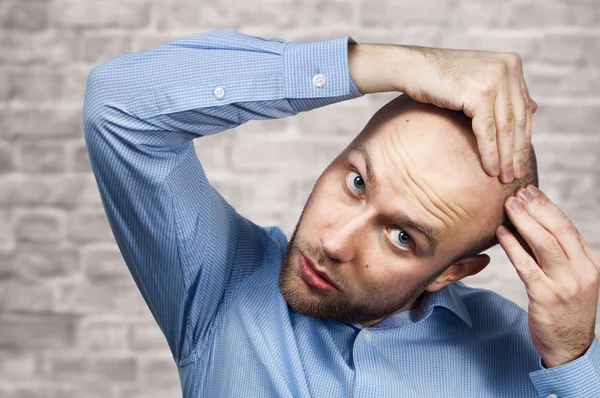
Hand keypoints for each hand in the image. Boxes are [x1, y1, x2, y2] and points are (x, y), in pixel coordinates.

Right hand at [395, 46, 537, 182]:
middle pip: (518, 119)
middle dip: (517, 151)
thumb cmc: (440, 76)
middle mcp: (508, 68)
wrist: (411, 67)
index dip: (523, 137)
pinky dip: (490, 153)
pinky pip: (487, 130)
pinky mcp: (479, 92)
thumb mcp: (478, 81)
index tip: (519, 161)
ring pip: (505, 128)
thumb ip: (505, 93)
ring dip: (506, 157)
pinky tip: (490, 170)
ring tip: (506, 178)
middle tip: (516, 175)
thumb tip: (534, 107)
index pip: (523, 108)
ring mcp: (495, 79)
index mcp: (512, 63)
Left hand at [496, 185, 599, 367]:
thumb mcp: (567, 276)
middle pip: (559, 230)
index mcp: (592, 263)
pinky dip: (513, 246)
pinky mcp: (547, 297)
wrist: (569, 346)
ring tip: (508, 206)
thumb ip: (552, 253)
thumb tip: (527, 223)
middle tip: (517, 192)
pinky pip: (527, 265)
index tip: (530, 191)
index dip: (547, 206)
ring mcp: (567, 285)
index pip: (568, 227)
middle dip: (536, 208)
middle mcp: (584, 271)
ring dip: (524, 222)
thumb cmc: (564, 307)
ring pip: (545, 244)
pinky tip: (501, 233)